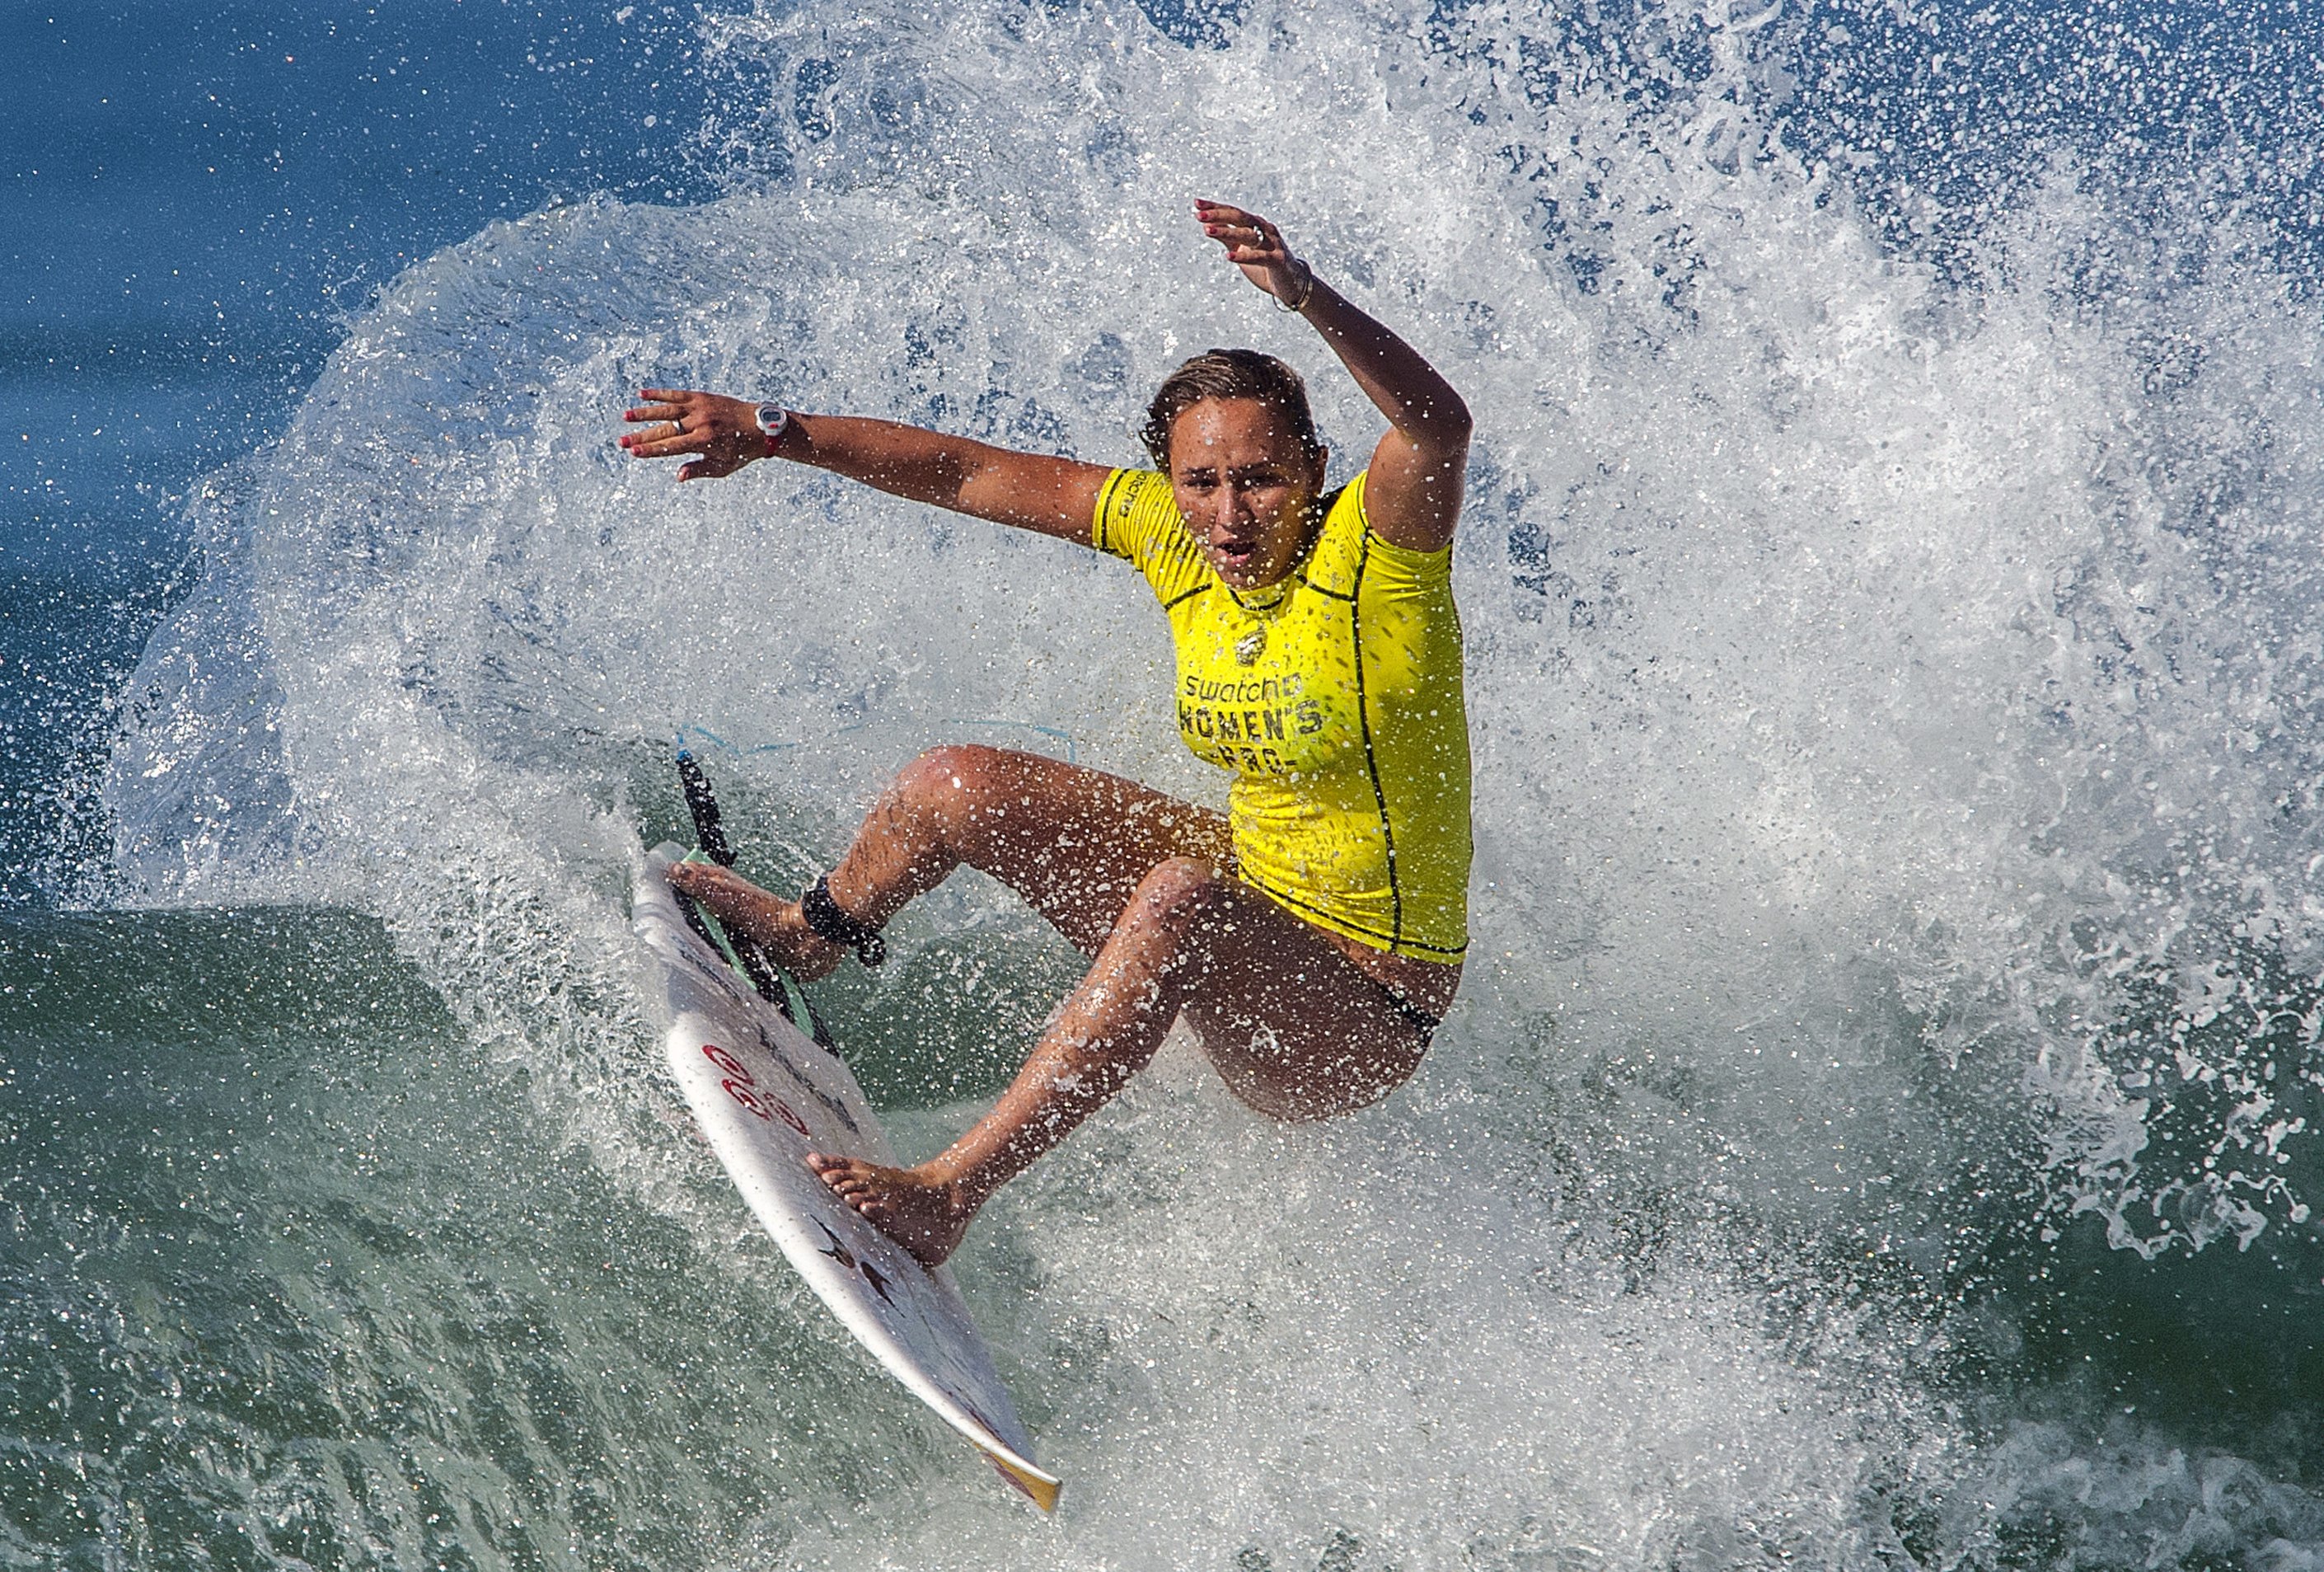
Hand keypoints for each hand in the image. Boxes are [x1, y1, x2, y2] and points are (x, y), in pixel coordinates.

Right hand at [620, 388, 775, 481]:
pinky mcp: (702, 397)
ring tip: (625, 416)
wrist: (762, 425)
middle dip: (642, 436)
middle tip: (621, 442)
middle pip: (665, 430)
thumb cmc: (742, 451)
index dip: (652, 450)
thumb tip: (678, 476)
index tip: (634, 452)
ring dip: (644, 413)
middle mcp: (701, 422)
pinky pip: (677, 394)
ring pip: (667, 410)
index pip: (672, 447)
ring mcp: (700, 407)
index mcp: (705, 441)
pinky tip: (641, 394)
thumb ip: (699, 470)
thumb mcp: (724, 467)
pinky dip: (659, 394)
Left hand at [1196, 198, 1313, 309]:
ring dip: (1227, 232)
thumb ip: (1227, 237)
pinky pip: (1259, 257)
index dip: (1215, 207)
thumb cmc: (1264, 265)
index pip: (1233, 212)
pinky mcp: (1277, 260)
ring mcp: (1272, 244)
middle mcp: (1265, 229)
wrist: (1291, 284)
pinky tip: (1228, 257)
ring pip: (1248, 235)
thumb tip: (1205, 225)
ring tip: (1207, 231)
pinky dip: (1243, 256)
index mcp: (1255, 224)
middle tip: (1199, 214)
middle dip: (1219, 215)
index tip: (1196, 203)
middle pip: (1240, 218)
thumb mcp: (1241, 249)